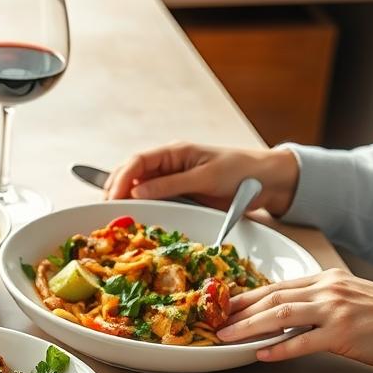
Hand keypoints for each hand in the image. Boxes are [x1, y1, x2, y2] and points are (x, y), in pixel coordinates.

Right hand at [104, 141, 300, 214]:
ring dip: (124, 201)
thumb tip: (136, 193)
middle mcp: (169, 165)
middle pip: (131, 175)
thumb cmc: (241, 171)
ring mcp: (173, 182)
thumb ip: (170, 185)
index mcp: (174, 152)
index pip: (137, 162)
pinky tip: (133, 220)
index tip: (112, 199)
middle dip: (115, 190)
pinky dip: (141, 210)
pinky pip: (155, 202)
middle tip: (104, 211)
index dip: (120, 179)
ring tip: (112, 217)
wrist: (268, 181)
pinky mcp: (180, 197)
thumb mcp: (206, 177)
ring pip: (139, 189)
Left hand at [215, 269, 372, 368]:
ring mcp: (335, 310)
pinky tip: (260, 354)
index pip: (277, 286)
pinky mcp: (343, 333)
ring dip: (249, 327)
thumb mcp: (350, 298)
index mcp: (327, 279)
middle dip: (239, 311)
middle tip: (215, 322)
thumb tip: (287, 313)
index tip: (225, 306)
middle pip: (272, 297)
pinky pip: (302, 341)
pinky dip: (278, 348)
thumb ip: (319, 301)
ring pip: (280, 315)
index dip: (247, 297)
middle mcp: (327, 289)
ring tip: (227, 338)